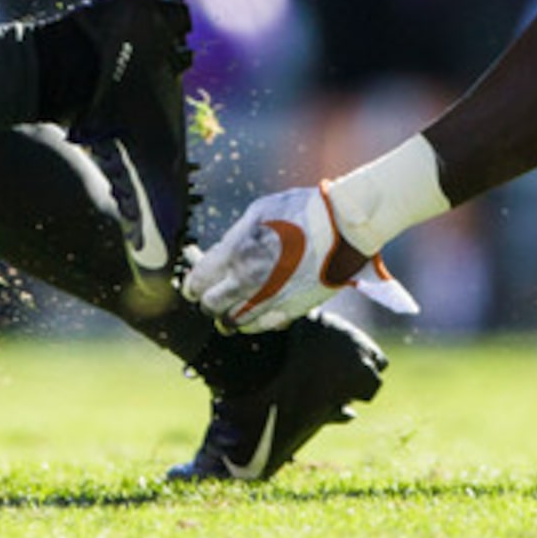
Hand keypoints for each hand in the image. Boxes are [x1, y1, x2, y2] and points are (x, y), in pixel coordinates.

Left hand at [183, 184, 418, 332]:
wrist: (343, 226)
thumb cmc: (301, 210)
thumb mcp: (258, 212)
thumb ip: (234, 238)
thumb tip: (218, 256)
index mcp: (236, 253)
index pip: (198, 282)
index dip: (193, 285)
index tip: (195, 285)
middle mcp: (247, 281)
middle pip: (211, 306)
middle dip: (208, 300)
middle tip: (213, 294)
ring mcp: (268, 300)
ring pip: (233, 322)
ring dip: (229, 314)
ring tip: (232, 305)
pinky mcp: (289, 311)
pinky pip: (259, 327)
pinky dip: (252, 322)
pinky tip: (255, 310)